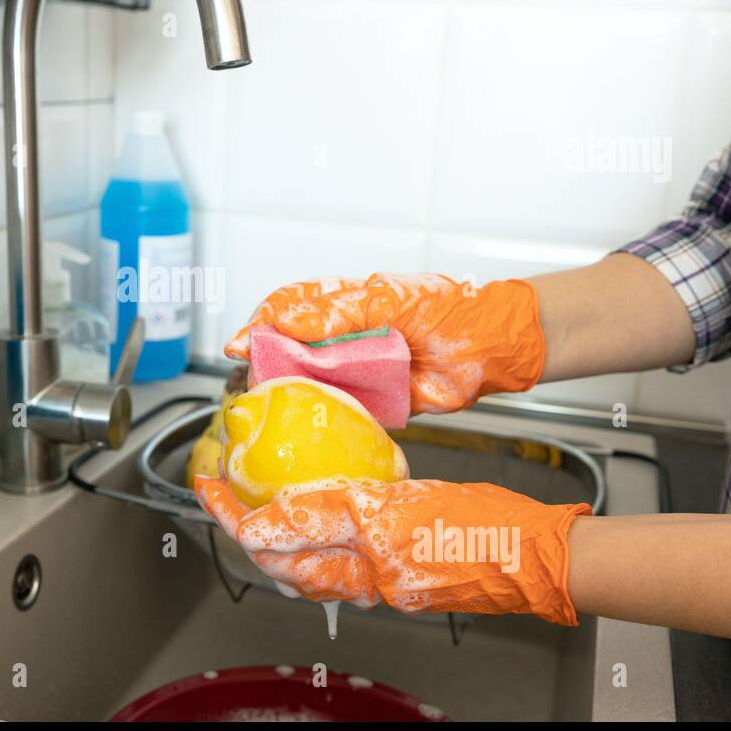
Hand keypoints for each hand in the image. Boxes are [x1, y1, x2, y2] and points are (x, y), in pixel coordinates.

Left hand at [194, 475, 588, 624]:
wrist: (536, 557)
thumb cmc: (485, 528)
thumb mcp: (399, 505)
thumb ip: (332, 515)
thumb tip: (266, 525)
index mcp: (360, 560)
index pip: (274, 539)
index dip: (232, 514)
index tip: (207, 487)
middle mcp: (363, 581)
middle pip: (282, 562)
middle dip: (244, 529)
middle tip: (222, 492)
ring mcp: (381, 584)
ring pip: (308, 568)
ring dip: (275, 541)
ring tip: (255, 507)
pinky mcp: (398, 579)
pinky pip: (341, 567)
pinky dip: (317, 545)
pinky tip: (317, 520)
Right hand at [224, 273, 544, 413]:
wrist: (490, 346)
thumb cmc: (444, 309)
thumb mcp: (383, 300)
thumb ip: (332, 313)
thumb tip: (281, 324)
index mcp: (340, 306)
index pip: (285, 310)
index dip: (257, 326)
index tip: (239, 345)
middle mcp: (341, 340)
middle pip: (286, 352)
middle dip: (260, 366)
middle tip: (244, 383)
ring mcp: (355, 373)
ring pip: (306, 386)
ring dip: (283, 397)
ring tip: (261, 409)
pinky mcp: (373, 405)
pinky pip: (337, 416)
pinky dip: (318, 423)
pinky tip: (300, 430)